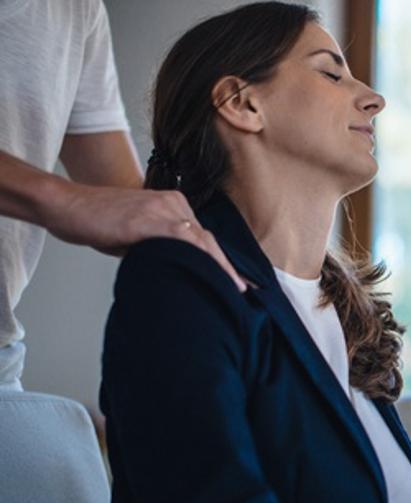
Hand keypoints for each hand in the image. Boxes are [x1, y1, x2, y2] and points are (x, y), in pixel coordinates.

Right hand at [43, 180, 245, 291]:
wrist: (67, 206)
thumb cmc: (99, 223)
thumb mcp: (139, 238)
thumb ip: (162, 250)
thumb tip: (181, 274)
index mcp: (174, 206)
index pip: (205, 238)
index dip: (222, 262)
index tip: (238, 283)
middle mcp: (174, 204)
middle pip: (209, 240)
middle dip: (228, 268)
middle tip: (244, 292)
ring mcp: (163, 209)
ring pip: (200, 241)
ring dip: (218, 268)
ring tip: (231, 290)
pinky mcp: (149, 217)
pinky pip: (181, 239)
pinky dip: (197, 258)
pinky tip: (207, 275)